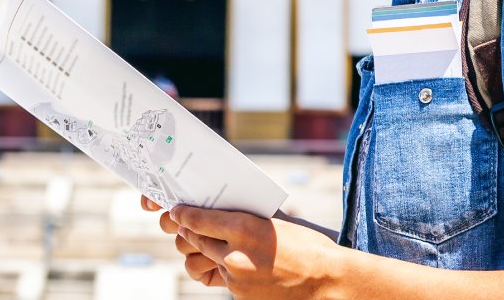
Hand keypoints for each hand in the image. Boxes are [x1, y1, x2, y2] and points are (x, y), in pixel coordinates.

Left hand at [142, 197, 345, 297]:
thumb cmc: (306, 246)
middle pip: (195, 241)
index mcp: (243, 228)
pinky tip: (244, 266)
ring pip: (206, 262)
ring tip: (216, 248)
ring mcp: (236, 279)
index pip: (197, 220)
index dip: (183, 214)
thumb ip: (243, 219)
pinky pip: (223, 280)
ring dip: (206, 254)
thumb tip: (218, 212)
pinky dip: (229, 271)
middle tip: (188, 225)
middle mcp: (234, 254)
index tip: (177, 211)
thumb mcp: (273, 222)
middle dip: (189, 232)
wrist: (326, 282)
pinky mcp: (239, 296)